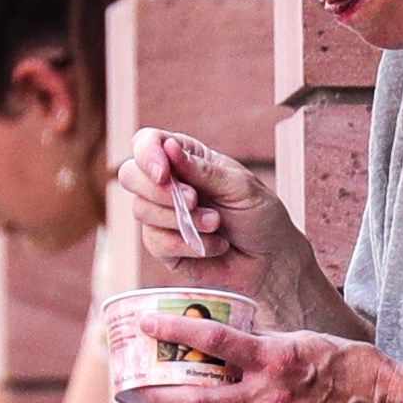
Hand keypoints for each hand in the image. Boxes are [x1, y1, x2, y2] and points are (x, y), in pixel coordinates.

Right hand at [113, 129, 279, 274]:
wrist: (271, 260)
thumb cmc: (260, 216)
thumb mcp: (239, 186)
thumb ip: (202, 170)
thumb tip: (168, 147)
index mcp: (185, 159)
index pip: (147, 142)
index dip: (147, 154)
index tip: (164, 172)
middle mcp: (168, 184)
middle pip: (131, 175)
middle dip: (159, 190)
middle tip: (194, 200)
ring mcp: (162, 216)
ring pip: (141, 210)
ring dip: (182, 219)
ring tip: (216, 224)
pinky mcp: (164, 247)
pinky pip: (156, 242)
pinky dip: (188, 245)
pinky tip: (214, 245)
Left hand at [120, 317, 402, 402]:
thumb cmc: (354, 366)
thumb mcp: (308, 339)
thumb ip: (269, 344)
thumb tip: (236, 342)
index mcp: (276, 360)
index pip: (213, 342)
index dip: (174, 331)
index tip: (147, 323)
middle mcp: (269, 396)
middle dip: (162, 396)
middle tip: (140, 385)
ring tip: (169, 402)